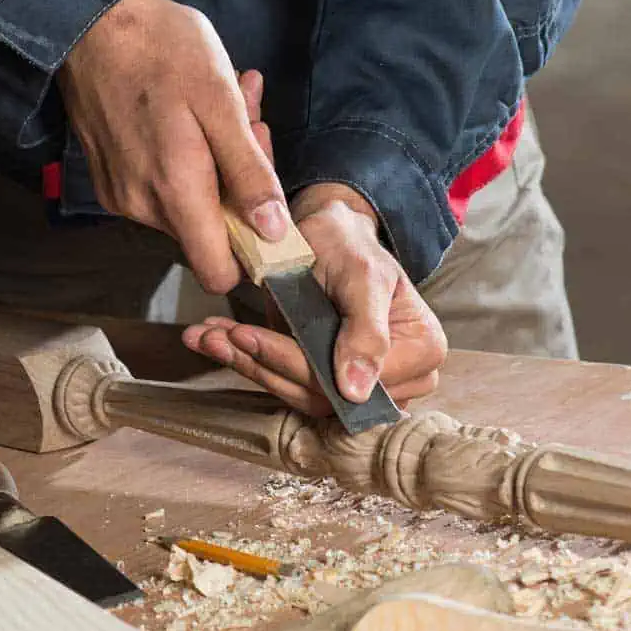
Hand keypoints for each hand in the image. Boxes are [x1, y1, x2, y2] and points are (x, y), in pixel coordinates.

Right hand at [58, 0, 289, 292]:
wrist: (89, 21)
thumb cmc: (161, 49)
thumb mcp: (221, 102)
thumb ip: (249, 174)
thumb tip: (275, 232)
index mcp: (175, 193)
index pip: (219, 273)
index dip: (251, 252)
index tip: (265, 205)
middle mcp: (143, 207)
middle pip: (210, 233)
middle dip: (240, 186)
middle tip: (250, 120)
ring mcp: (122, 195)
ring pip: (189, 206)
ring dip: (217, 165)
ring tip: (223, 104)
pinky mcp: (110, 179)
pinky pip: (161, 188)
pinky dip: (186, 159)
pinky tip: (189, 114)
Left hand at [183, 181, 446, 413]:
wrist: (330, 235)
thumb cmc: (350, 245)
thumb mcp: (362, 275)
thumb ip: (366, 332)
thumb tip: (356, 392)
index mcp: (422, 352)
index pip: (350, 383)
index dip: (295, 363)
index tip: (246, 336)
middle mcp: (401, 381)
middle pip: (322, 395)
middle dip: (261, 362)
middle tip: (213, 335)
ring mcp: (364, 387)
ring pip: (298, 395)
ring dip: (247, 364)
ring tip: (208, 336)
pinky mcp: (330, 386)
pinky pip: (288, 386)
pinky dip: (250, 362)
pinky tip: (220, 341)